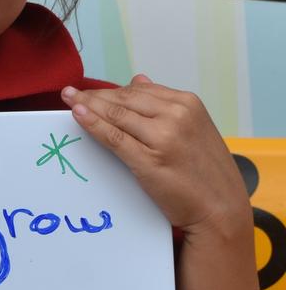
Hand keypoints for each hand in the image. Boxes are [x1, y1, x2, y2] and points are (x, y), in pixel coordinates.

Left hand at [61, 76, 249, 235]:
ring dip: (88, 106)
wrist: (221, 210)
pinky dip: (93, 125)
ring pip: (116, 115)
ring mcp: (163, 137)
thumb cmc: (205, 172)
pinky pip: (114, 138)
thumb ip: (165, 104)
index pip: (139, 91)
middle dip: (95, 96)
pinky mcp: (150, 161)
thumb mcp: (194, 128)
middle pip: (125, 100)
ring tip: (68, 100)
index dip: (110, 91)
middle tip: (70, 93)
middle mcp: (177, 115)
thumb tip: (138, 80)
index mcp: (188, 104)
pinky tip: (78, 116)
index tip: (90, 92)